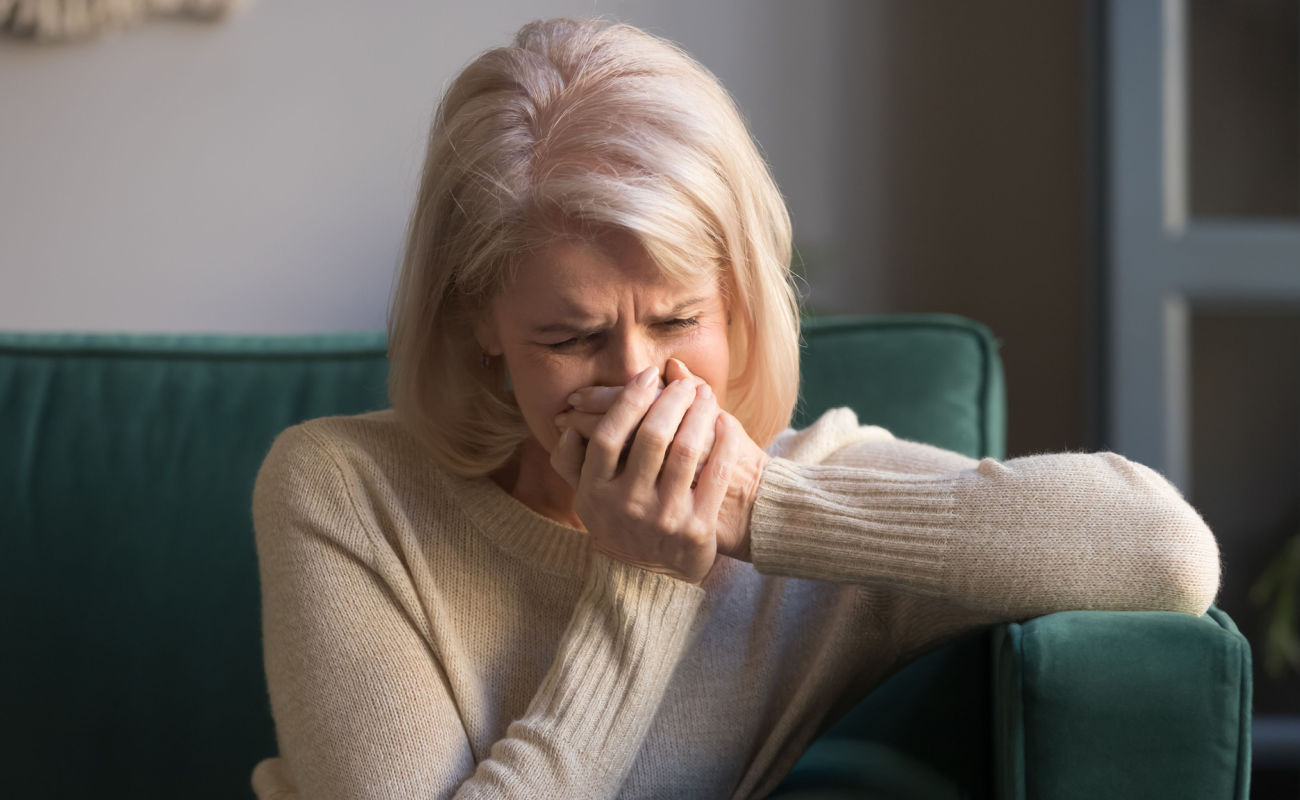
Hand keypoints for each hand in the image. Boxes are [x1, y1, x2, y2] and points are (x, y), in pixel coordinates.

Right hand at [550, 363, 727, 584]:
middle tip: (684, 384)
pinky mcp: (697, 530)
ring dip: (700, 413)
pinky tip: (725, 423)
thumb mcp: (586, 499)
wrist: (648, 581)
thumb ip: (572, 462)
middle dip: (672, 399)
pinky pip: (715, 474)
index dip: (629, 399)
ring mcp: (664, 519)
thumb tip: (569, 426)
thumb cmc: (617, 525)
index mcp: (595, 494)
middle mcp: (628, 506)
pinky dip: (723, 443)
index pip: (609, 435)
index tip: (648, 376)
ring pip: (687, 450)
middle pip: (652, 436)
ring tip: (706, 395)